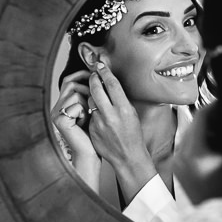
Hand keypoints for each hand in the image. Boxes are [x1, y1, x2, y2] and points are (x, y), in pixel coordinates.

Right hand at [51, 70, 98, 185]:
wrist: (89, 153)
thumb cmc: (93, 135)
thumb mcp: (91, 110)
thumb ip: (89, 96)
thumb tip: (96, 76)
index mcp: (63, 104)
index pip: (69, 81)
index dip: (82, 75)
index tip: (95, 74)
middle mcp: (56, 107)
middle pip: (70, 83)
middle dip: (86, 87)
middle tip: (95, 99)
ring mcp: (56, 114)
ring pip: (75, 93)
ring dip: (87, 102)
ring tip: (89, 115)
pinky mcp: (59, 120)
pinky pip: (76, 105)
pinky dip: (84, 112)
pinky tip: (84, 122)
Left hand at [88, 62, 157, 201]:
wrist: (127, 156)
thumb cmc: (133, 135)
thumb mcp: (132, 114)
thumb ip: (120, 99)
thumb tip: (110, 84)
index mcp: (124, 109)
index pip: (112, 84)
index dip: (105, 72)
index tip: (100, 65)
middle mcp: (111, 114)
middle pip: (96, 89)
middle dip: (93, 79)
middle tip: (92, 74)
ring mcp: (99, 122)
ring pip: (90, 100)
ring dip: (92, 95)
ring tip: (96, 94)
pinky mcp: (92, 128)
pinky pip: (89, 113)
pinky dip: (91, 110)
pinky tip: (96, 112)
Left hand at [174, 102, 221, 203]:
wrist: (213, 214)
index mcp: (195, 154)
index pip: (201, 119)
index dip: (213, 108)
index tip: (221, 103)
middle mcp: (182, 156)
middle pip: (193, 125)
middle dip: (208, 117)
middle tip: (221, 110)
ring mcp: (177, 162)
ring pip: (188, 134)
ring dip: (202, 127)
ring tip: (217, 123)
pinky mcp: (177, 167)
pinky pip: (185, 145)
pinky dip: (197, 139)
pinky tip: (208, 140)